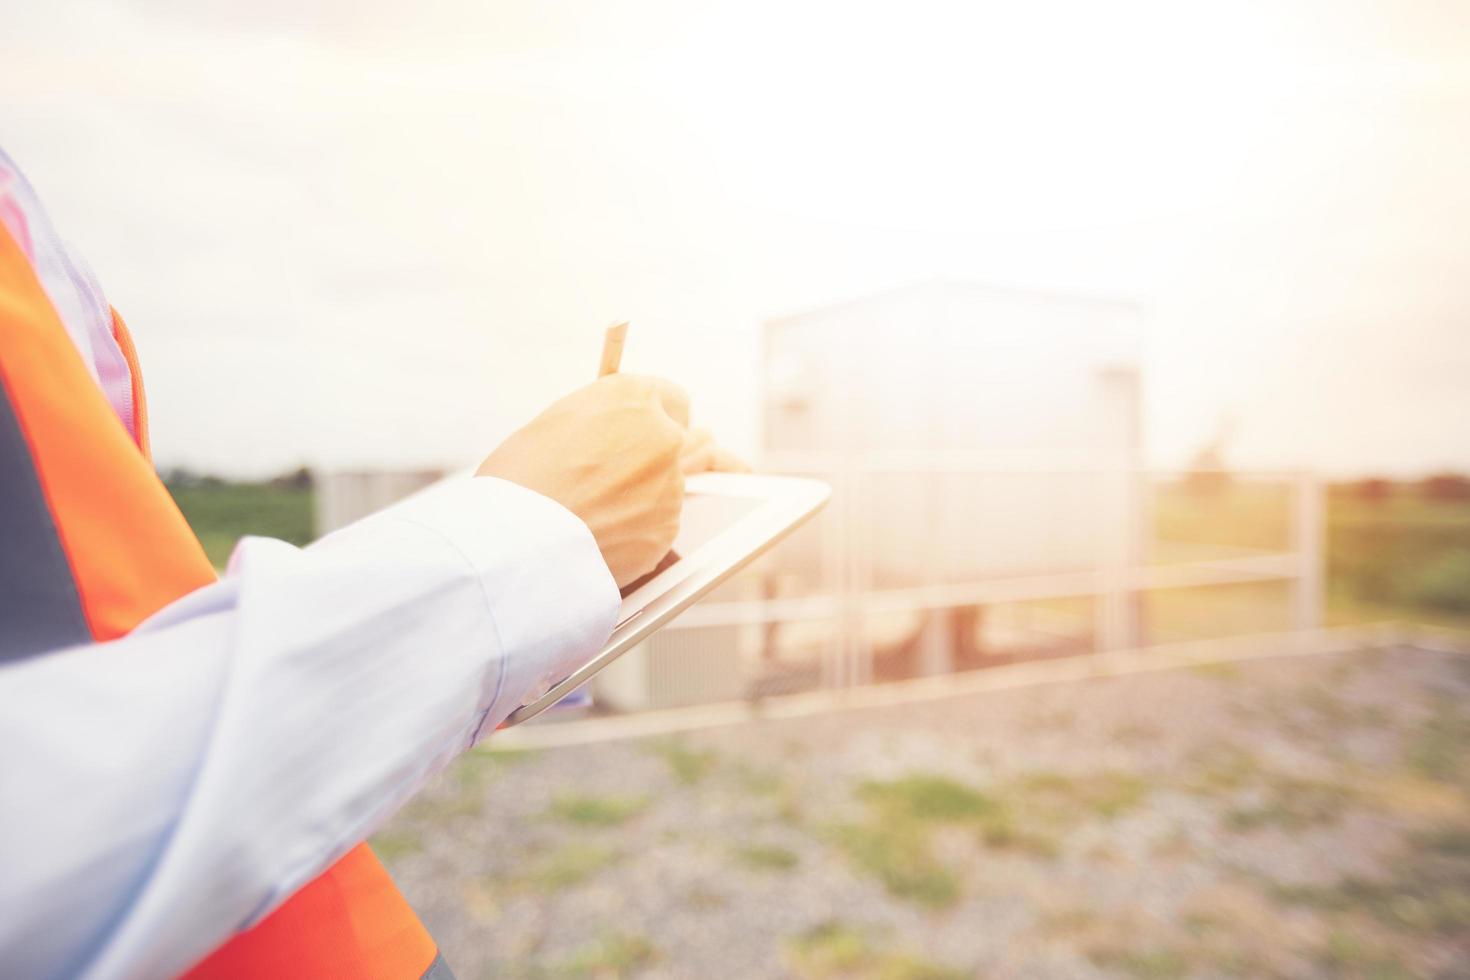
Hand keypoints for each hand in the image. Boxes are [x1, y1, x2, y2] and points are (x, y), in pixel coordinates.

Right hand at [476, 375, 742, 586]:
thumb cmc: (521, 480)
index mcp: (631, 397)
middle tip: (697, 457)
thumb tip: (615, 432)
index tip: (662, 425)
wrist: (517, 539)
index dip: (663, 414)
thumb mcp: (556, 424)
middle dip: (687, 449)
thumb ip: (601, 420)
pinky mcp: (668, 528)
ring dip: (655, 496)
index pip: (672, 398)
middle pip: (697, 439)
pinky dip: (643, 530)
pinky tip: (608, 534)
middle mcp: (662, 434)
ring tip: (611, 510)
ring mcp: (671, 483)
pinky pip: (663, 524)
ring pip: (675, 488)